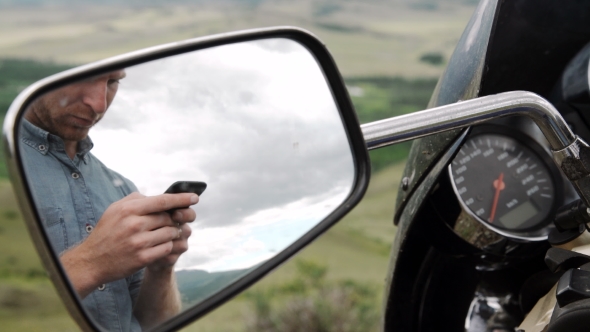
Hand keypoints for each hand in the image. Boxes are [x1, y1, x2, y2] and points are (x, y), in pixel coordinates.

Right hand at [60, 192, 197, 297]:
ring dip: (172, 233)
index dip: (181, 199)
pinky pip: (167, 248)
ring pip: (170, 233)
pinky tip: (160, 245)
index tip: (195, 198)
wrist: (92, 261)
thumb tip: (157, 196)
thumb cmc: (106, 232)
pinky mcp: (142, 258)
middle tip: (175, 221)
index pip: (162, 201)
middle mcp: (134, 224)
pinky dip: (167, 246)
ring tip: (165, 233)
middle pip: (169, 218)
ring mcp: (139, 242)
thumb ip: (136, 199)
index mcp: (129, 209)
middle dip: (174, 219)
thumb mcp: (115, 209)